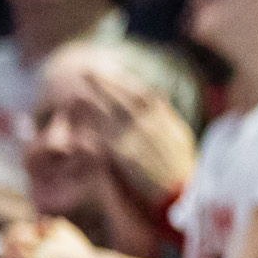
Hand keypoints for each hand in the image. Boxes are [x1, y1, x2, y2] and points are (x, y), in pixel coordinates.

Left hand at [64, 60, 197, 207]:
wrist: (180, 188)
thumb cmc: (181, 162)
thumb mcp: (179, 133)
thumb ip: (166, 113)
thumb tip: (159, 93)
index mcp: (160, 117)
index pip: (139, 92)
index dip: (123, 80)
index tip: (110, 70)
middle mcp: (146, 125)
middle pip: (119, 99)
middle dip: (103, 84)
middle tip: (86, 71)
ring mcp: (134, 140)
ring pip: (108, 116)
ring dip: (92, 103)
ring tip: (76, 92)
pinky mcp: (124, 157)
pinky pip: (102, 142)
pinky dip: (89, 132)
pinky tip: (76, 125)